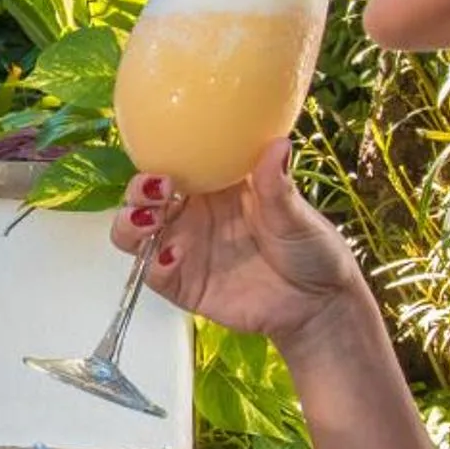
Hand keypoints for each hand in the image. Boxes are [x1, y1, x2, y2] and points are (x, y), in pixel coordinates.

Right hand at [109, 138, 367, 346]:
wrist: (319, 304)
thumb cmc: (312, 250)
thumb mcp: (297, 215)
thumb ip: (277, 185)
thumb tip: (278, 143)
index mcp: (217, 187)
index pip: (176, 165)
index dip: (160, 158)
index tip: (164, 160)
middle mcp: (193, 215)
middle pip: (145, 199)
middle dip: (136, 191)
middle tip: (153, 190)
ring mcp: (185, 249)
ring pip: (136, 234)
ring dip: (130, 225)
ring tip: (148, 222)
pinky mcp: (183, 285)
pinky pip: (153, 273)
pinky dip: (152, 264)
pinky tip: (170, 257)